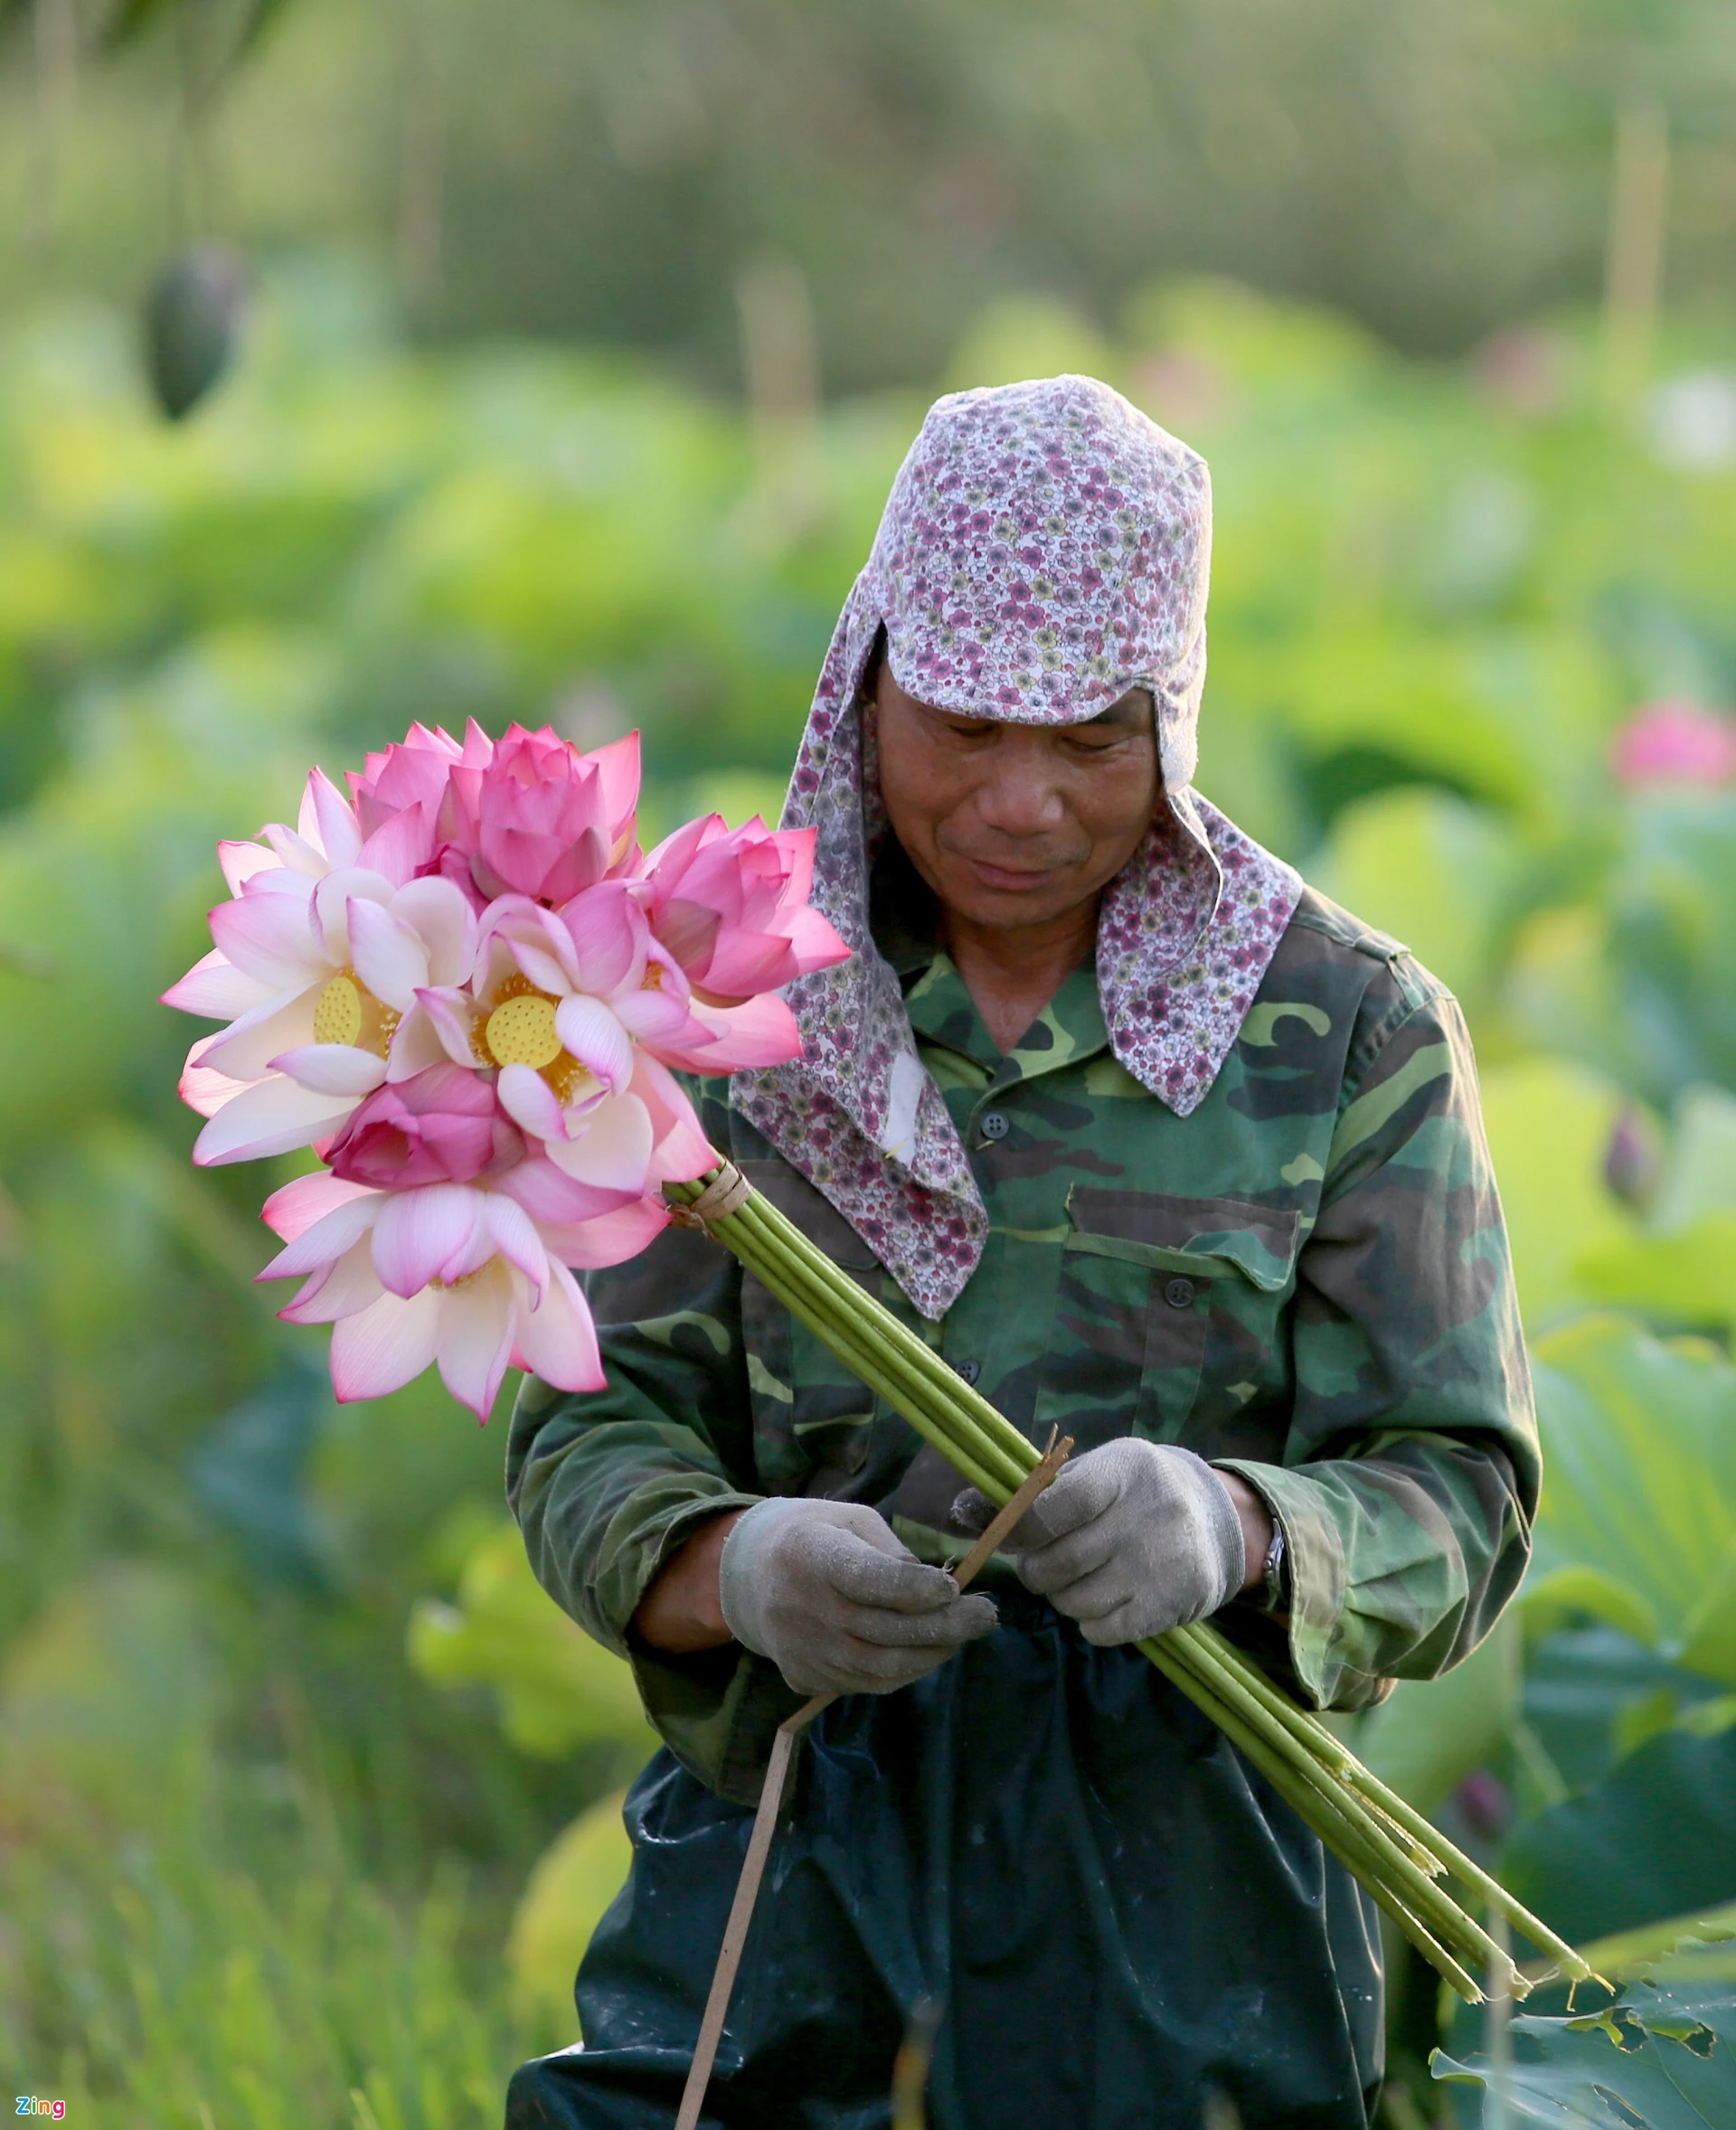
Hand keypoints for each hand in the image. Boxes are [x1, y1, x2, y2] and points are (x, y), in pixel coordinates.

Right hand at [718, 1497, 997, 1696]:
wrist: (750, 1574)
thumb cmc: (817, 1534)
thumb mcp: (852, 1520)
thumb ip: (894, 1554)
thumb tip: (942, 1593)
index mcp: (808, 1552)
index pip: (865, 1579)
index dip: (912, 1588)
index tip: (954, 1588)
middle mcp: (799, 1607)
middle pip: (881, 1631)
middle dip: (943, 1626)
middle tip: (985, 1615)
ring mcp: (800, 1650)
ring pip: (879, 1668)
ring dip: (931, 1654)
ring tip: (963, 1633)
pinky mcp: (803, 1677)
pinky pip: (865, 1684)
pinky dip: (905, 1671)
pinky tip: (928, 1650)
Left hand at [954, 1439, 1249, 1645]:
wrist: (1214, 1519)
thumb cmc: (1130, 1494)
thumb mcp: (1090, 1475)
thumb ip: (1029, 1494)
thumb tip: (961, 1512)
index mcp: (1122, 1470)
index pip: (1052, 1508)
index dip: (1020, 1530)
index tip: (1012, 1537)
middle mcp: (1148, 1513)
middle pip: (1057, 1563)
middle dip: (1036, 1570)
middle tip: (1044, 1563)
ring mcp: (1163, 1562)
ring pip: (1075, 1602)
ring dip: (1063, 1597)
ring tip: (1080, 1578)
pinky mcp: (1173, 1603)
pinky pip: (1103, 1631)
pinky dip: (1091, 1623)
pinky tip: (1105, 1600)